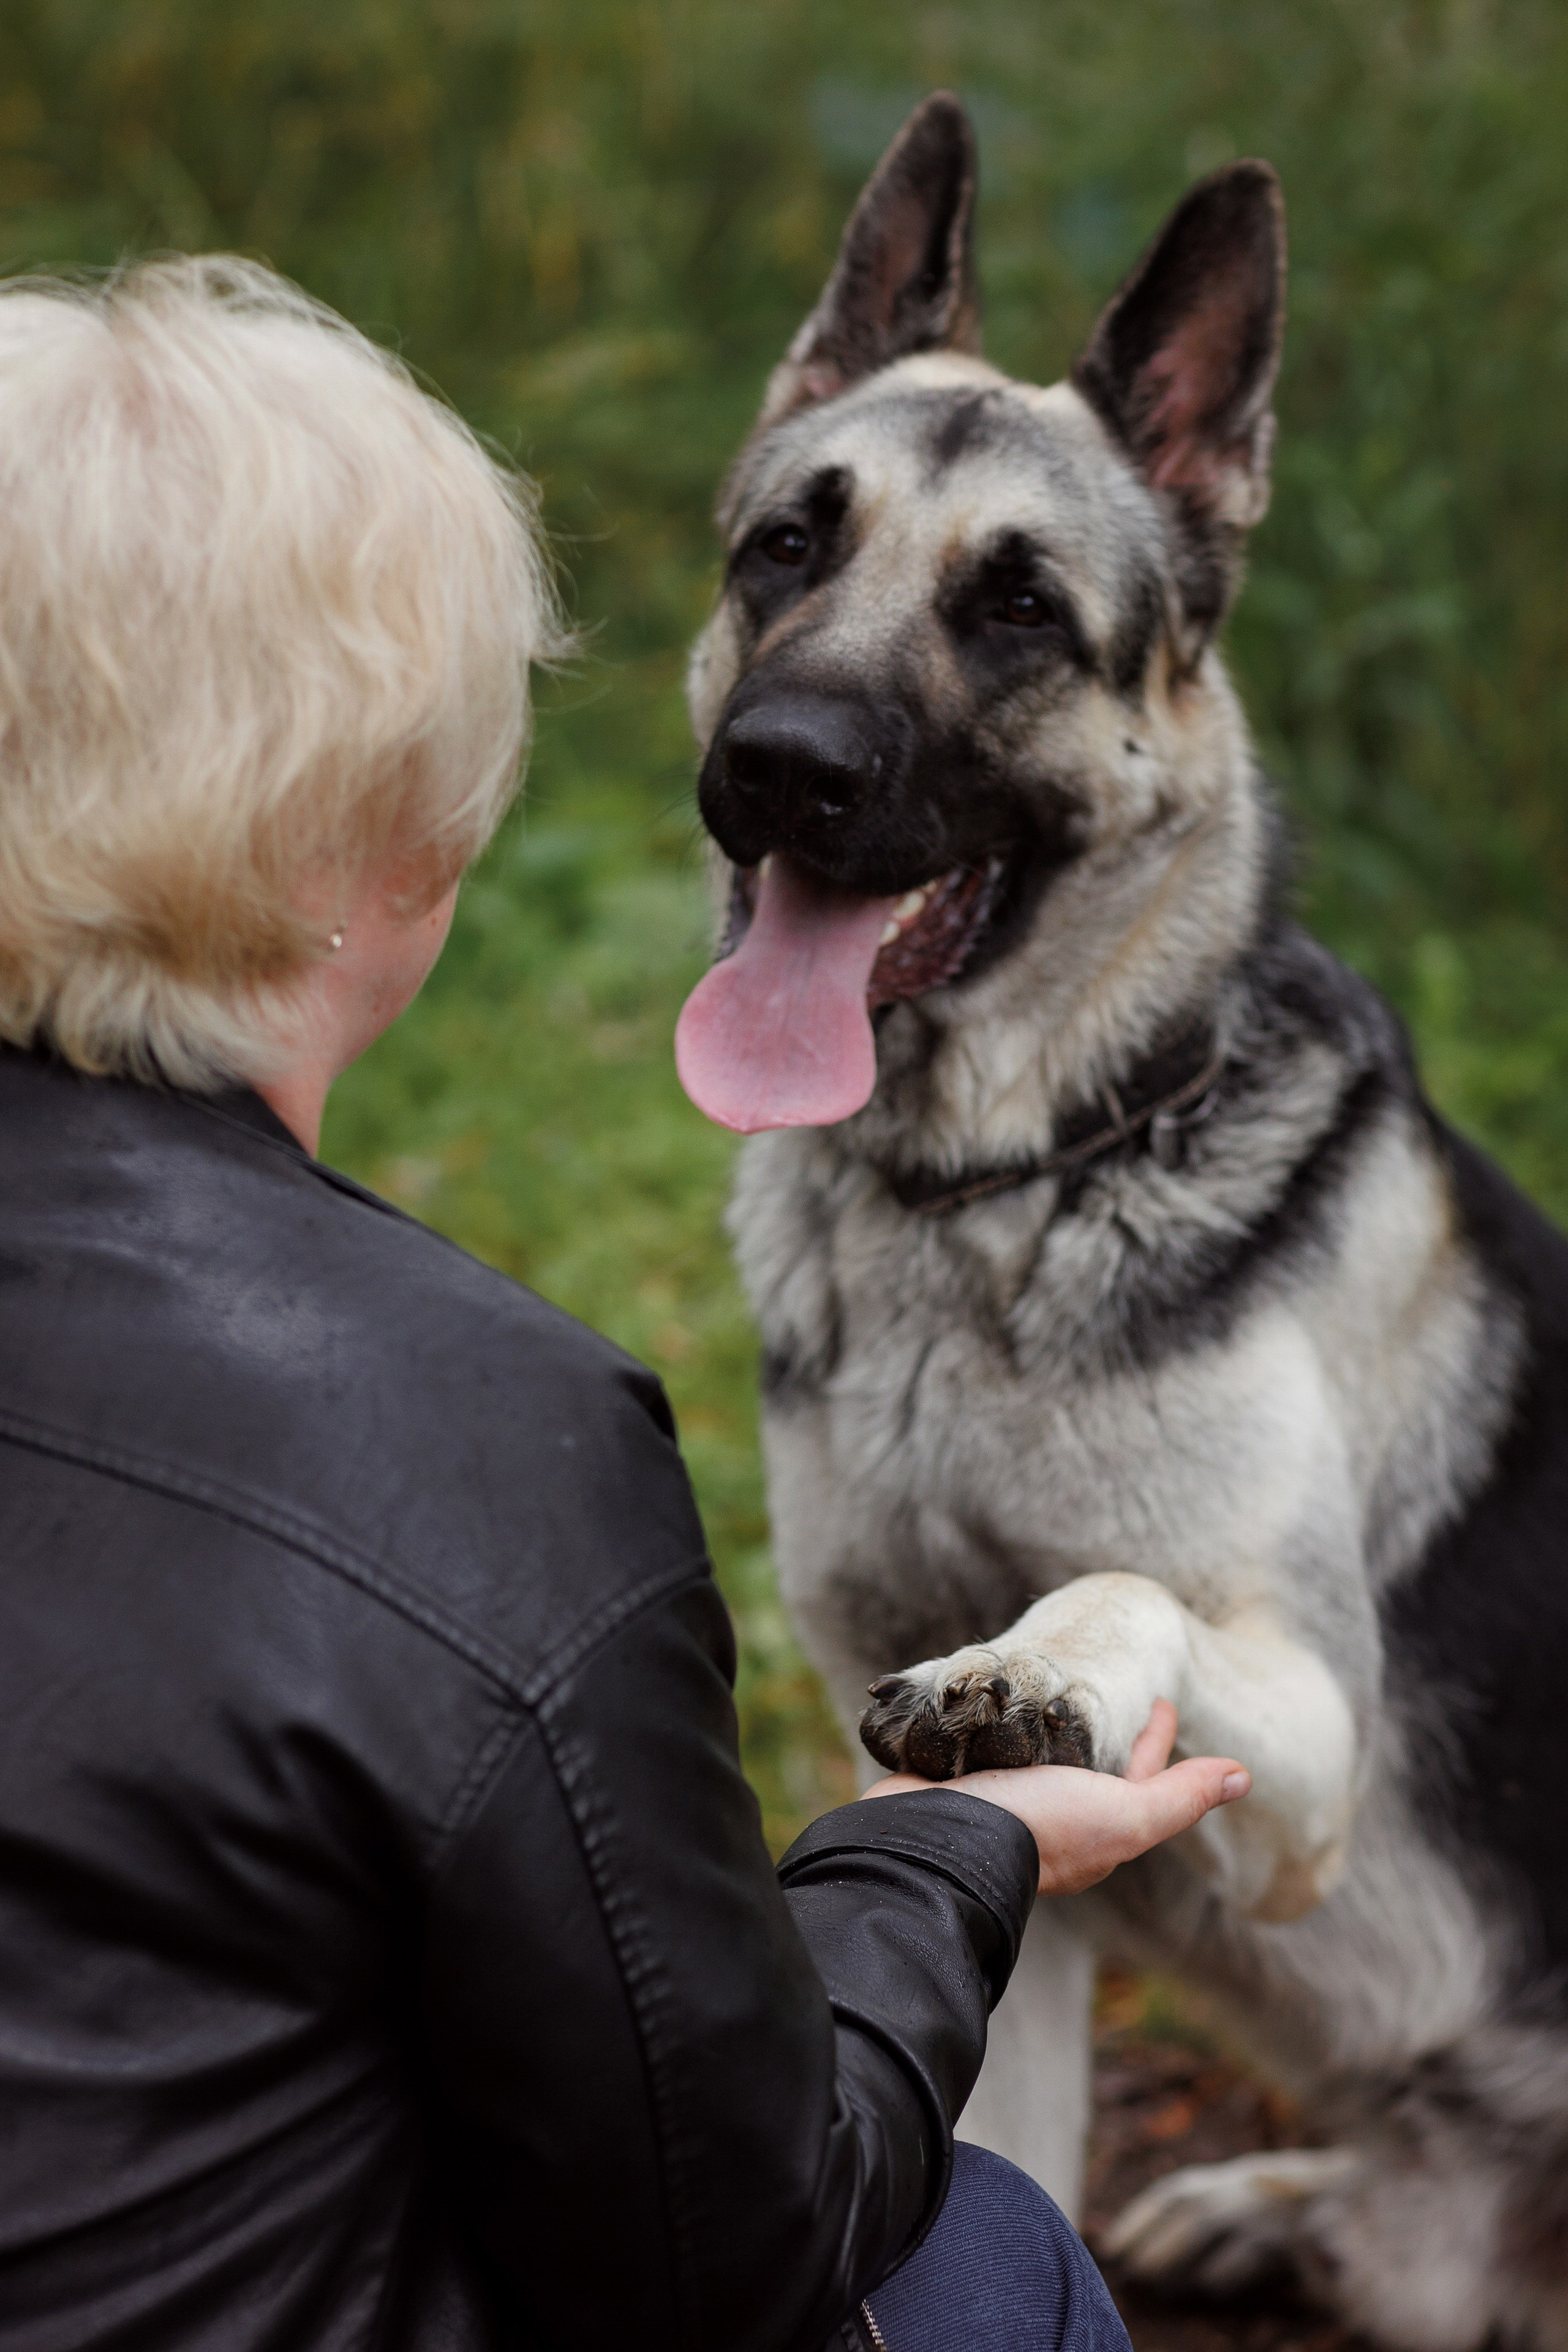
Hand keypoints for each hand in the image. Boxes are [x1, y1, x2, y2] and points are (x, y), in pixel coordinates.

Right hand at [861, 1698, 1249, 1896]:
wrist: (933, 1840)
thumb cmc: (1036, 1829)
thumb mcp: (1121, 1816)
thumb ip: (1177, 1797)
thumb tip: (1245, 1777)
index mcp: (1091, 1826)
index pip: (1140, 1777)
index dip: (1156, 1740)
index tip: (1164, 1699)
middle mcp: (1048, 1814)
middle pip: (1087, 1765)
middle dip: (1102, 1726)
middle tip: (1110, 1679)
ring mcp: (1001, 1796)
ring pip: (1035, 1753)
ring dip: (1045, 1722)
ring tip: (1054, 1681)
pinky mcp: (958, 1776)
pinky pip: (988, 1743)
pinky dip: (996, 1722)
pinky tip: (994, 1699)